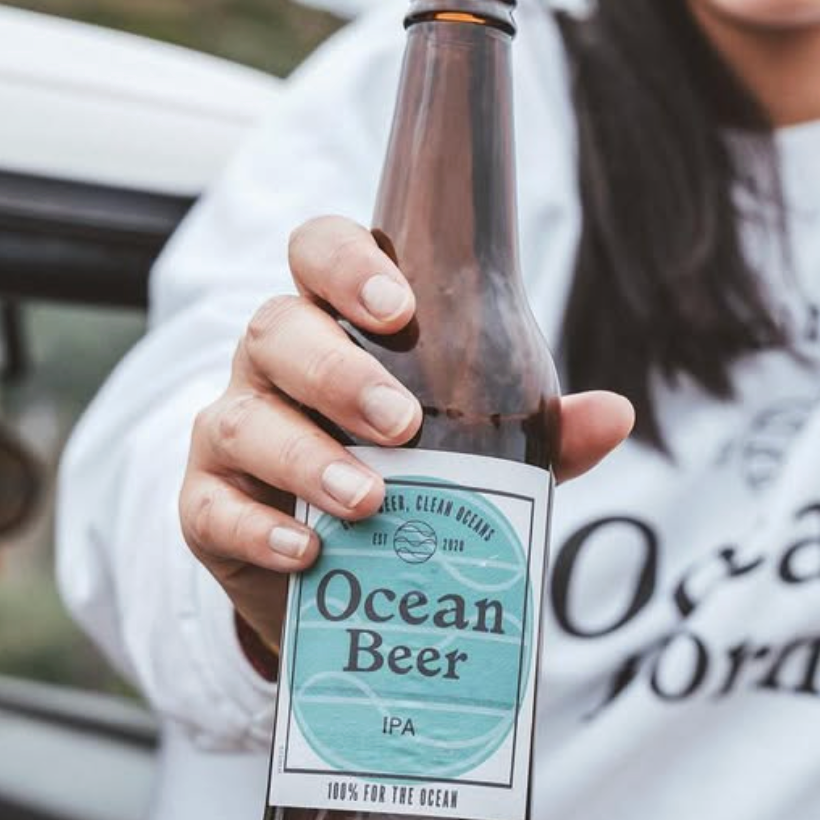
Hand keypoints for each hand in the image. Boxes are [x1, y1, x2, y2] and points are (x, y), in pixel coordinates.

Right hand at [179, 215, 633, 651]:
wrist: (338, 567)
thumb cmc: (410, 471)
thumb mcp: (482, 447)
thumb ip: (540, 431)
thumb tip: (614, 415)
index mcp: (335, 320)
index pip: (317, 252)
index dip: (346, 263)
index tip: (397, 306)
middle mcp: (273, 362)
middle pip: (275, 329)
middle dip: (337, 372)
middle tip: (400, 422)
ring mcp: (232, 430)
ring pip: (242, 418)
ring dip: (306, 457)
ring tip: (370, 499)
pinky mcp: (206, 505)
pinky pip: (211, 507)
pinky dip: (260, 530)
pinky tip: (308, 551)